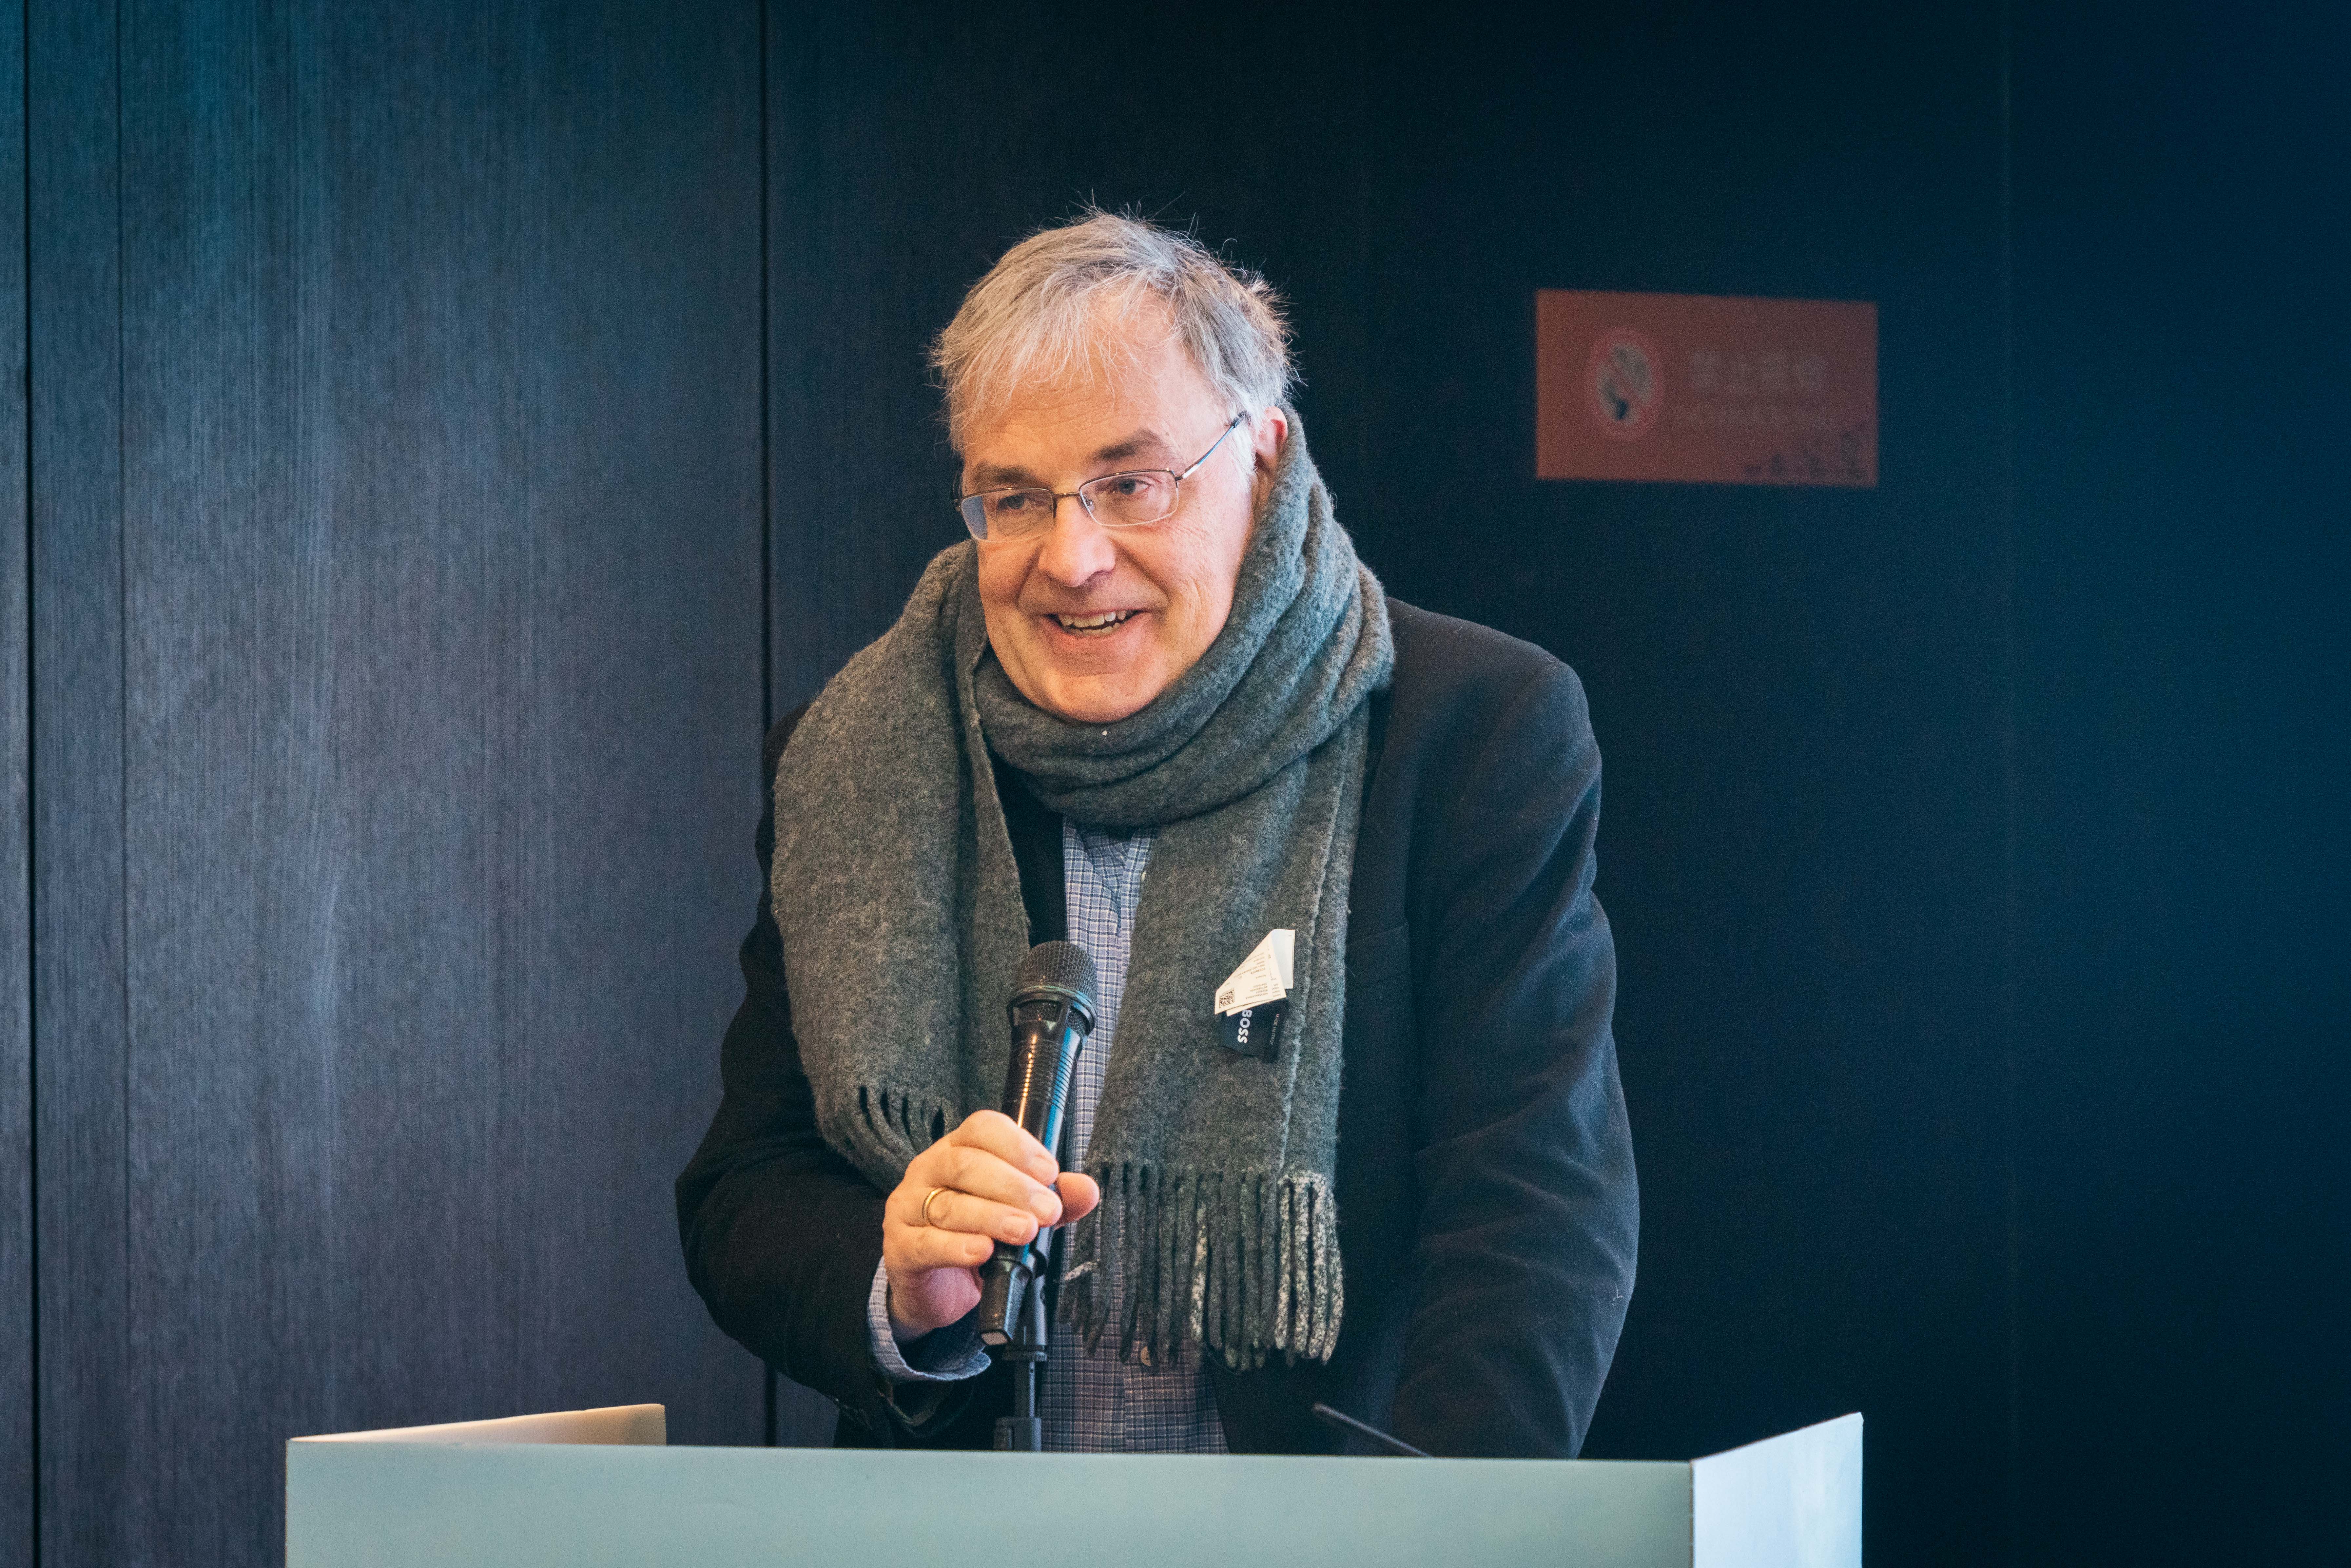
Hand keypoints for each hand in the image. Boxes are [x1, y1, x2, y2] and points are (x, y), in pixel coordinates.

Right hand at [882, 1109, 1099, 1341]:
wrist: (935, 1287)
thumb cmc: (976, 1236)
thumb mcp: (1018, 1213)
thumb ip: (1052, 1199)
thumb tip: (1087, 1190)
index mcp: (958, 1150)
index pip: (982, 1128)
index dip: (1018, 1146)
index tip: (1050, 1172)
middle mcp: (928, 1170)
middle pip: (967, 1164)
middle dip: (1013, 1187)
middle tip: (1047, 1212)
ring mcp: (907, 1207)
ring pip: (949, 1205)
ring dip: (992, 1217)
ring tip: (1024, 1231)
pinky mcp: (898, 1247)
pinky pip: (926, 1243)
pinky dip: (956, 1248)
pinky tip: (982, 1252)